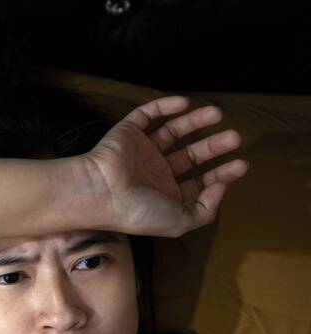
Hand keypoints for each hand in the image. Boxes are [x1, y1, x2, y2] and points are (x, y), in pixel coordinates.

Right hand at [80, 96, 249, 237]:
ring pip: (173, 131)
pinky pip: (147, 114)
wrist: (101, 192)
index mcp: (165, 194)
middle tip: (235, 137)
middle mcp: (155, 172)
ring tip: (217, 113)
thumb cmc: (139, 211)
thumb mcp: (181, 222)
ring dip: (195, 121)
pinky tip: (185, 103)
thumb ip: (206, 209)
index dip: (221, 173)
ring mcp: (141, 151)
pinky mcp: (128, 132)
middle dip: (214, 146)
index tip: (240, 164)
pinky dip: (164, 106)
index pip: (198, 181)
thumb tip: (221, 186)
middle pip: (190, 155)